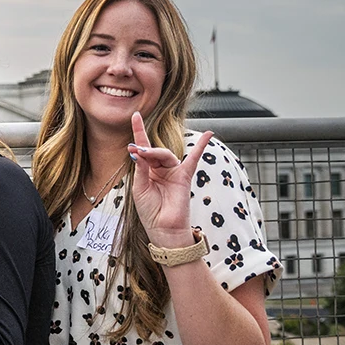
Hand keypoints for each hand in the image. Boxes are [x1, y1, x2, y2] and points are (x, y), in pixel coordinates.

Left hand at [128, 111, 213, 247]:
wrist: (163, 229)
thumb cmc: (150, 211)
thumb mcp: (139, 188)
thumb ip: (141, 169)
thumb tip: (138, 150)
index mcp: (147, 171)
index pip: (142, 148)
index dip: (138, 132)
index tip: (135, 115)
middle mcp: (160, 169)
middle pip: (153, 151)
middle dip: (144, 149)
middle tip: (135, 150)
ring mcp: (173, 171)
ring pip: (164, 154)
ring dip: (154, 151)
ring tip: (145, 152)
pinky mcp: (184, 177)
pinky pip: (194, 159)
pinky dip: (201, 146)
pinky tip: (209, 134)